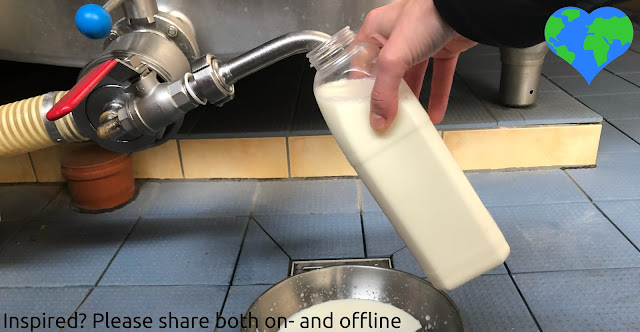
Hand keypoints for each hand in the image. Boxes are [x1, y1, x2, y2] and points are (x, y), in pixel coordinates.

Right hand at [355, 0, 476, 129]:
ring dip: (412, 99)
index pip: (361, 64)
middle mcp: (396, 36)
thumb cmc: (427, 14)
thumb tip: (378, 118)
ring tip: (407, 120)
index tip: (361, 109)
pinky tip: (435, 113)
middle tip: (383, 118)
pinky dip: (437, 96)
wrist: (465, 9)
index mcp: (376, 30)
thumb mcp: (395, 56)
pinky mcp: (442, 49)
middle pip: (387, 74)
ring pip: (412, 77)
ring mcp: (419, 42)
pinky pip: (436, 76)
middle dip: (387, 97)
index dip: (360, 87)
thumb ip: (384, 90)